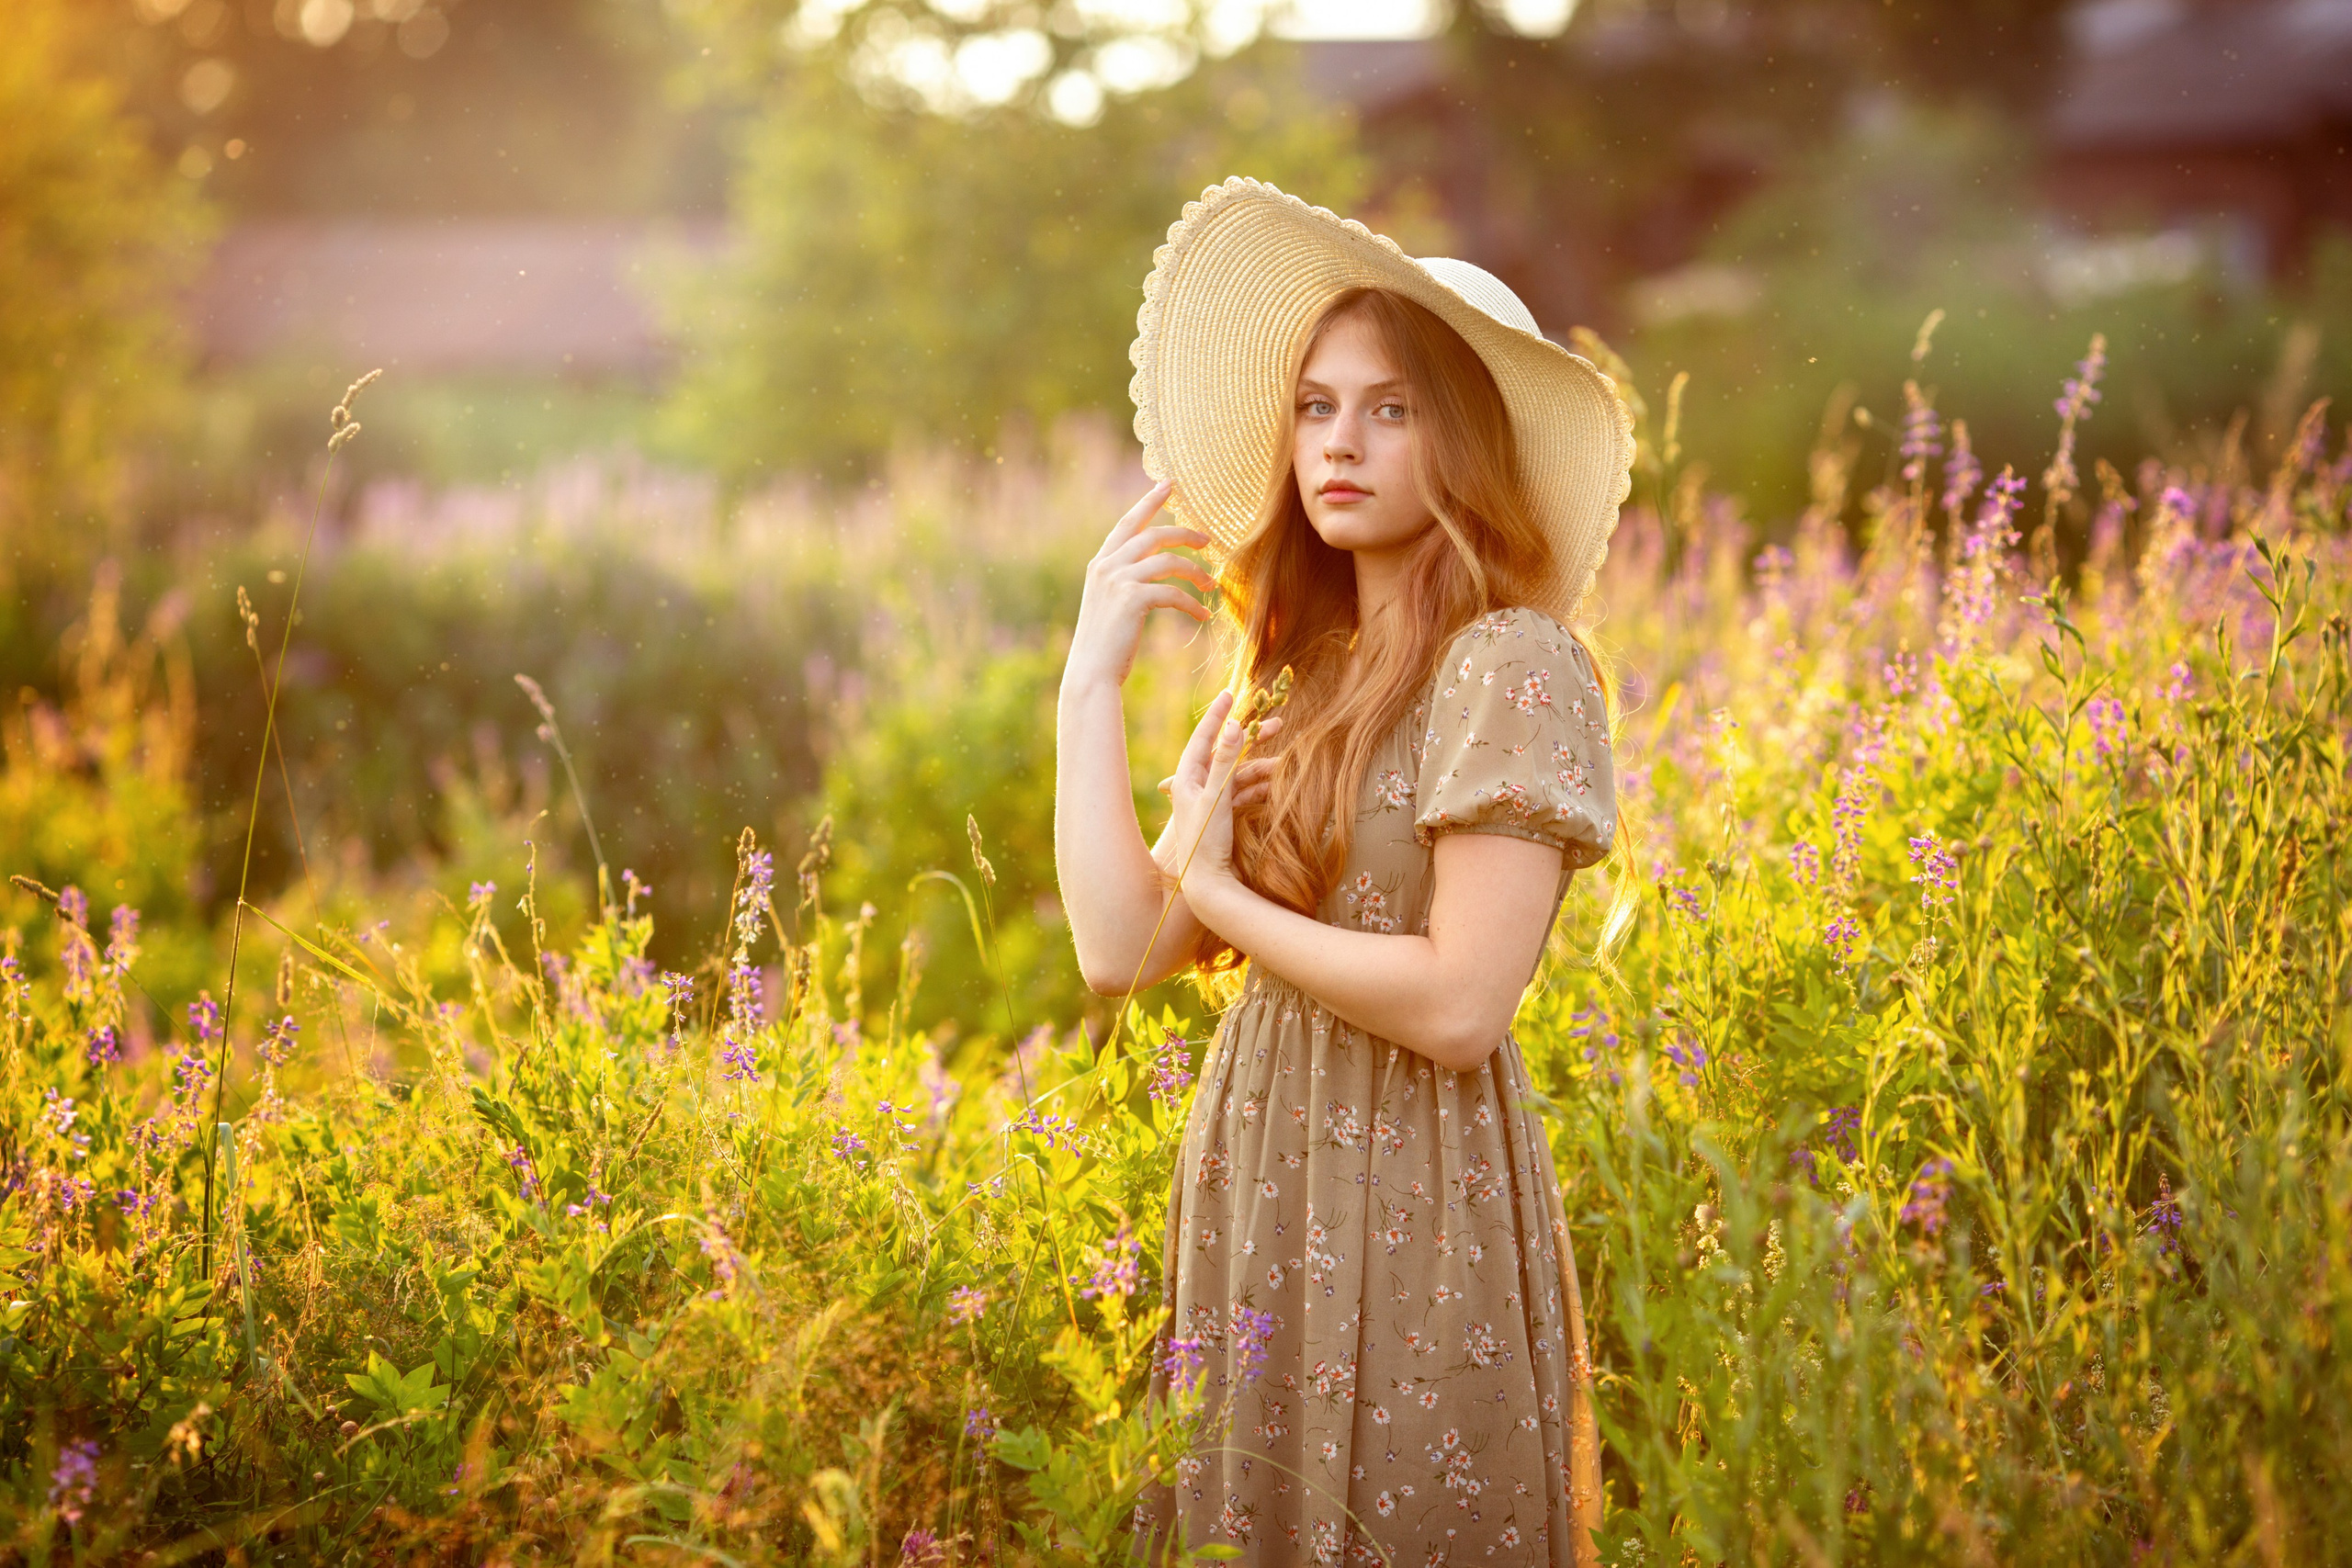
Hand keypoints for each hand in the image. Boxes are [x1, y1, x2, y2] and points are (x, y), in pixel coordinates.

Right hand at [1064, 480, 1215, 691]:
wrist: (1091, 673)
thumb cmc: (1105, 645)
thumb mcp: (1110, 605)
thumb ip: (1124, 582)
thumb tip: (1151, 572)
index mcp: (1100, 564)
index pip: (1128, 523)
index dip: (1149, 502)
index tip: (1169, 485)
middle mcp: (1106, 566)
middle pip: (1153, 535)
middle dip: (1184, 533)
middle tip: (1208, 539)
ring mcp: (1117, 581)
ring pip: (1168, 561)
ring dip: (1196, 571)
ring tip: (1212, 585)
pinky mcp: (1132, 599)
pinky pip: (1173, 592)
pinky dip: (1192, 604)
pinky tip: (1203, 616)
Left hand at [1159, 692, 1279, 903]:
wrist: (1206, 886)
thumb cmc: (1204, 842)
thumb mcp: (1216, 798)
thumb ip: (1225, 761)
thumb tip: (1233, 725)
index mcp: (1187, 778)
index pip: (1203, 738)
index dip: (1217, 715)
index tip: (1229, 694)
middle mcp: (1197, 786)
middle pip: (1226, 754)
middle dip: (1252, 741)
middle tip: (1279, 725)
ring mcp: (1211, 801)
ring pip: (1240, 775)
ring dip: (1262, 770)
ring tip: (1286, 768)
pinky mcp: (1224, 816)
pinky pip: (1245, 794)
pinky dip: (1261, 789)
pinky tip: (1279, 788)